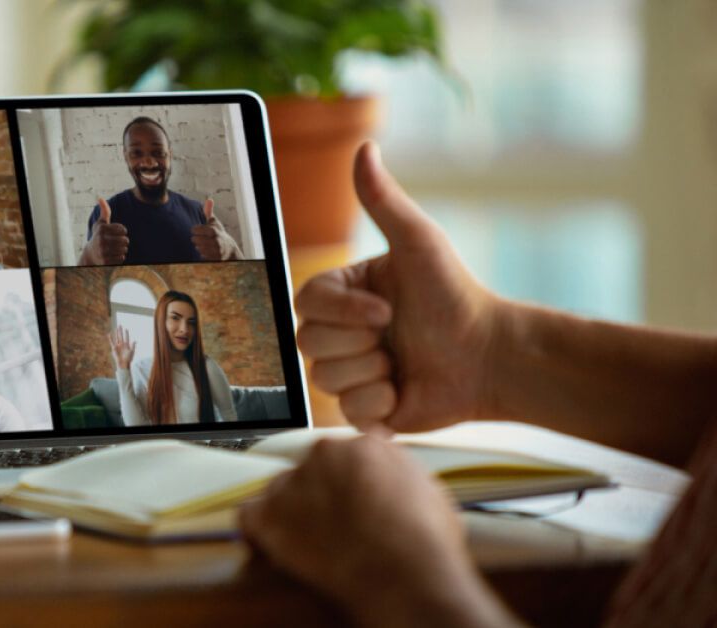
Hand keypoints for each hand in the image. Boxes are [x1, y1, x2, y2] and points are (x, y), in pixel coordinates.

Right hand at [80, 197, 128, 264]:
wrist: (90, 254)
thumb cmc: (98, 236)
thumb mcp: (100, 224)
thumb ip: (104, 211)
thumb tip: (100, 198)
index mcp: (102, 229)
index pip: (123, 229)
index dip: (123, 231)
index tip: (118, 232)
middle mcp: (101, 240)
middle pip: (125, 240)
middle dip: (124, 241)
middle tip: (118, 242)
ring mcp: (103, 251)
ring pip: (124, 249)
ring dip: (122, 249)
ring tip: (115, 248)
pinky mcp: (105, 261)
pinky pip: (121, 258)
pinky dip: (120, 257)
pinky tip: (113, 255)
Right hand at [109, 325, 135, 370]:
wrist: (123, 363)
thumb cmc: (128, 359)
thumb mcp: (132, 352)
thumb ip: (133, 346)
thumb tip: (135, 340)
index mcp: (127, 345)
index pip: (126, 337)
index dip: (126, 333)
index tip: (126, 329)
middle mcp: (122, 344)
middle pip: (121, 336)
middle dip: (121, 331)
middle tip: (120, 325)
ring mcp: (118, 346)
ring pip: (117, 338)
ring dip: (117, 333)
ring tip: (116, 328)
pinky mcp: (114, 348)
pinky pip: (112, 342)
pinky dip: (110, 338)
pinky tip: (109, 334)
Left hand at [191, 199, 242, 259]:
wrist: (229, 248)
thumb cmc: (218, 233)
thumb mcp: (214, 222)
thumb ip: (209, 212)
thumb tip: (209, 199)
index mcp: (214, 231)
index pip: (200, 230)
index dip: (196, 230)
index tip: (194, 229)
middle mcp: (216, 241)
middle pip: (198, 240)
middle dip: (196, 239)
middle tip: (197, 238)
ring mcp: (216, 251)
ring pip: (200, 249)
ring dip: (199, 247)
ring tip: (202, 244)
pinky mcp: (216, 259)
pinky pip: (203, 257)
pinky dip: (202, 254)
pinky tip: (205, 251)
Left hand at [239, 435, 512, 626]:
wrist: (403, 574)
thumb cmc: (425, 543)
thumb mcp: (431, 493)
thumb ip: (402, 475)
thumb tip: (392, 478)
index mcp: (365, 445)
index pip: (347, 454)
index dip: (350, 481)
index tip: (354, 501)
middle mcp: (324, 453)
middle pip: (313, 468)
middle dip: (321, 494)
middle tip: (335, 527)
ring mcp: (293, 482)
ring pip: (282, 490)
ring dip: (291, 511)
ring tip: (312, 543)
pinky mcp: (269, 514)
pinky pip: (249, 515)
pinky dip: (257, 531)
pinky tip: (272, 547)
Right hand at [295, 142, 499, 432]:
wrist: (491, 358)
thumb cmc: (457, 296)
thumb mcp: (418, 243)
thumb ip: (384, 200)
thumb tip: (365, 148)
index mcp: (345, 293)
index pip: (306, 303)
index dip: (342, 312)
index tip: (385, 311)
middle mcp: (342, 331)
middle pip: (308, 344)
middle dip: (358, 343)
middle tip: (395, 336)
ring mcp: (351, 371)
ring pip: (325, 380)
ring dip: (372, 372)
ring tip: (403, 363)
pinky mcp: (365, 409)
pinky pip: (347, 412)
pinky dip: (380, 404)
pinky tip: (404, 390)